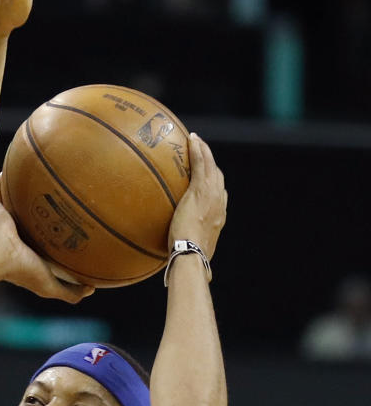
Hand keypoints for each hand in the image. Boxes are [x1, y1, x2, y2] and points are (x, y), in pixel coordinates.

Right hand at [0, 177, 93, 302]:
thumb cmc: (24, 271)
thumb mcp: (50, 287)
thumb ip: (70, 293)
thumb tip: (92, 290)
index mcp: (29, 254)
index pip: (45, 247)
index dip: (56, 240)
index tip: (70, 232)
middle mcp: (18, 239)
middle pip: (32, 224)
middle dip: (43, 215)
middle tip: (59, 203)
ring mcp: (6, 225)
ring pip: (16, 207)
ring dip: (22, 196)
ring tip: (35, 182)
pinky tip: (9, 170)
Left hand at [169, 133, 226, 259]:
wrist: (191, 255)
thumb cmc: (189, 261)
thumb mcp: (193, 253)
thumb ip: (191, 251)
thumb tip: (186, 266)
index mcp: (218, 218)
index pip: (219, 196)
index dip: (214, 186)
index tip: (208, 182)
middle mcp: (219, 204)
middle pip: (218, 178)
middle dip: (212, 165)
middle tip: (202, 155)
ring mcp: (212, 195)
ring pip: (211, 166)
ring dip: (205, 151)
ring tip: (197, 142)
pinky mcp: (201, 190)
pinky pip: (201, 163)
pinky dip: (198, 150)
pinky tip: (192, 139)